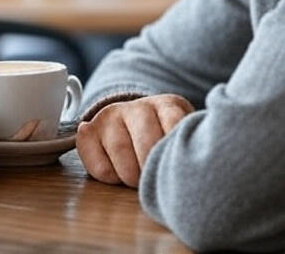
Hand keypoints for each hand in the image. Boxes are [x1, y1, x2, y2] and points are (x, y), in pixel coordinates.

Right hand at [76, 94, 193, 187]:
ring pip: (125, 165)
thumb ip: (191, 142)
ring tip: (139, 177)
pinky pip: (101, 169)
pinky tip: (119, 171)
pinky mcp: (87, 131)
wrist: (130, 120)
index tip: (177, 166)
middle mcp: (137, 106)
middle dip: (153, 172)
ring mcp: (110, 116)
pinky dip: (112, 179)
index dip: (175, 155)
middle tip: (156, 177)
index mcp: (167, 105)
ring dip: (134, 179)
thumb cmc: (164, 136)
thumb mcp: (184, 133)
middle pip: (148, 150)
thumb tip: (197, 169)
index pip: (176, 128)